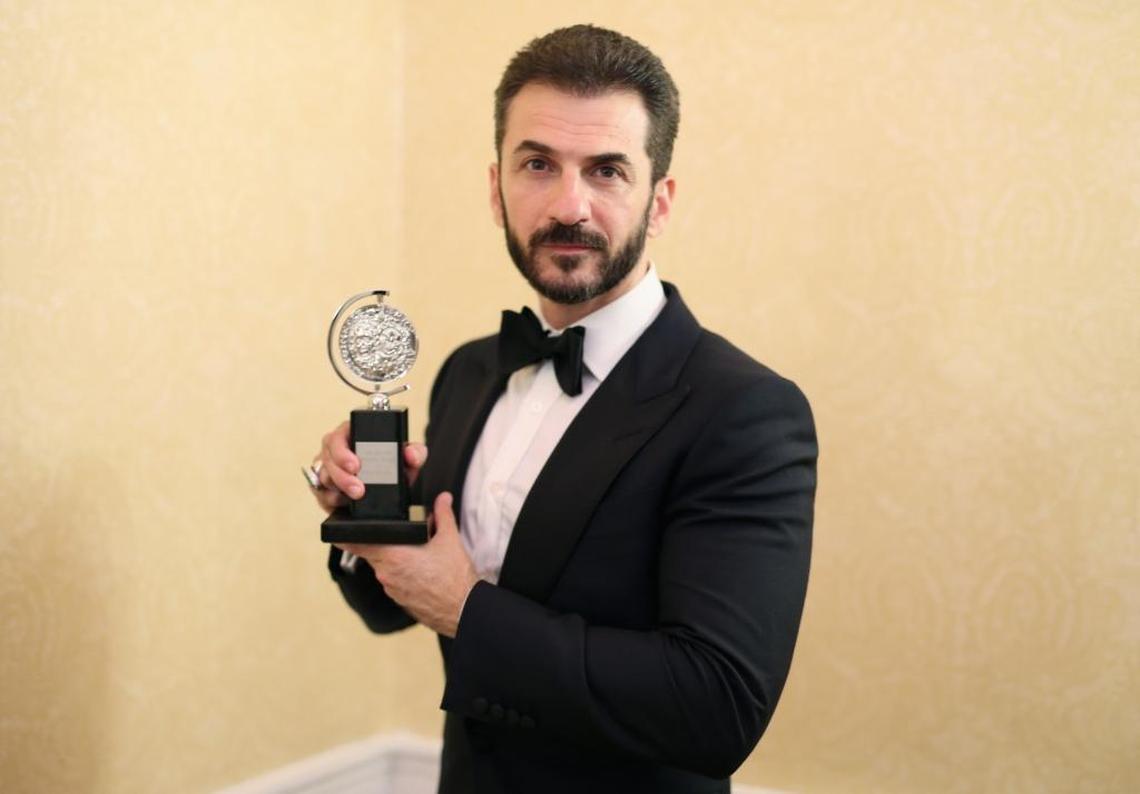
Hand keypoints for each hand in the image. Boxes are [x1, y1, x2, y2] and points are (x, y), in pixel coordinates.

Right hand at [310, 420, 427, 514]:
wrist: (392, 490)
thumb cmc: (395, 467)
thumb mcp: (408, 460)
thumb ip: (415, 453)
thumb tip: (410, 455)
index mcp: (352, 434)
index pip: (339, 436)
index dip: (343, 451)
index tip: (356, 465)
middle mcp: (336, 450)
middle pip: (328, 459)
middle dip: (342, 476)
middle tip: (358, 489)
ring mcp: (327, 468)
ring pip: (323, 477)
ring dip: (338, 488)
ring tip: (353, 497)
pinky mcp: (324, 488)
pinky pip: (320, 493)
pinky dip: (331, 499)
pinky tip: (343, 502)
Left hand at [336, 492, 478, 637]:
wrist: (464, 610)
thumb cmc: (454, 579)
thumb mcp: (450, 539)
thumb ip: (443, 514)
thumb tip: (443, 498)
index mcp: (392, 556)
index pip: (355, 544)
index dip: (344, 536)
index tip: (337, 530)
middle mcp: (386, 574)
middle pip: (375, 552)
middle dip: (387, 543)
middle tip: (406, 537)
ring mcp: (392, 590)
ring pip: (386, 567)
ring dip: (397, 559)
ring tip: (420, 554)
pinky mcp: (400, 600)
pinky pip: (395, 581)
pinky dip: (404, 573)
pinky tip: (423, 571)